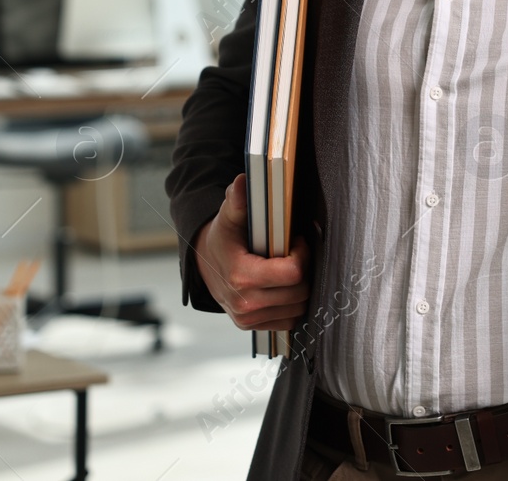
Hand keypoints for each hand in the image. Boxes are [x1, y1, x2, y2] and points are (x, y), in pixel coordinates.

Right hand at [195, 173, 311, 331]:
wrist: (204, 264)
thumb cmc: (222, 239)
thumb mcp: (228, 217)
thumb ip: (237, 201)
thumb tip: (242, 182)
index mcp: (241, 276)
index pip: (293, 274)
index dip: (301, 255)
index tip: (295, 242)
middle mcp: (245, 303)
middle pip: (300, 292)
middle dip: (303, 270)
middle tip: (293, 255)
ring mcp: (248, 318)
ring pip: (298, 308)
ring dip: (299, 289)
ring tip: (287, 270)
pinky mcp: (251, 326)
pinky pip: (288, 321)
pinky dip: (290, 305)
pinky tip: (282, 287)